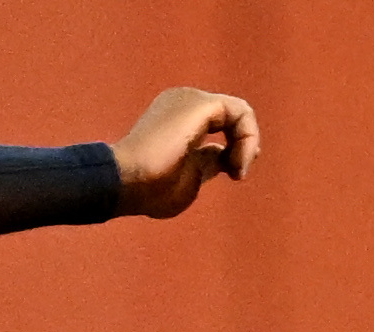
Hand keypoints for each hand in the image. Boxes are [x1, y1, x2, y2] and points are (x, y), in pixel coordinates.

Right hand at [111, 88, 260, 218]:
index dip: (237, 147)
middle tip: (238, 173)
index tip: (236, 174)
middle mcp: (183, 103)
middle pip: (231, 117)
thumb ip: (207, 163)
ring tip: (236, 171)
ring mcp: (190, 100)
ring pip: (239, 112)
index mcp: (177, 119)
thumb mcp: (188, 177)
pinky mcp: (200, 104)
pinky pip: (241, 112)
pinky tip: (236, 162)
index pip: (219, 124)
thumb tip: (224, 157)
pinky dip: (247, 138)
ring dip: (247, 144)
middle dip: (244, 145)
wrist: (126, 182)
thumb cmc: (148, 189)